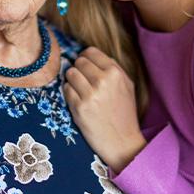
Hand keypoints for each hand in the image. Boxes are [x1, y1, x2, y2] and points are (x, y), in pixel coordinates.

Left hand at [63, 47, 145, 173]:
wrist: (122, 141)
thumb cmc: (124, 113)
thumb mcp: (126, 85)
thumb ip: (111, 68)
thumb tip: (89, 54)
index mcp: (115, 73)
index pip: (90, 52)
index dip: (85, 58)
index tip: (86, 66)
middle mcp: (103, 81)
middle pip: (79, 61)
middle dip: (79, 69)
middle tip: (83, 81)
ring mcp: (90, 94)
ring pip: (70, 73)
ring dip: (72, 81)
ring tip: (80, 90)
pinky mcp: (79, 107)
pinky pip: (66, 89)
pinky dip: (69, 93)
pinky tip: (78, 101)